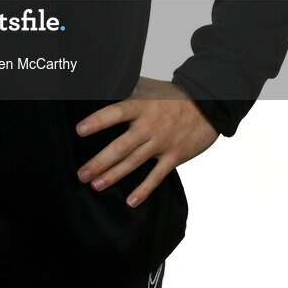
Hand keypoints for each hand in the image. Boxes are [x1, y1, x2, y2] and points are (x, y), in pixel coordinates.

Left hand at [74, 76, 218, 207]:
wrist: (207, 106)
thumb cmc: (172, 96)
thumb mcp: (148, 87)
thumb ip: (126, 89)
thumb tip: (100, 86)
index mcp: (141, 106)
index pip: (115, 113)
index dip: (98, 121)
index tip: (79, 130)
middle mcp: (149, 126)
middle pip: (121, 146)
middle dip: (100, 162)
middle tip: (82, 174)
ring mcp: (162, 143)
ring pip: (134, 162)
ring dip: (114, 176)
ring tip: (96, 185)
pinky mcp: (174, 157)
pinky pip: (157, 176)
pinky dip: (144, 190)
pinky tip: (131, 201)